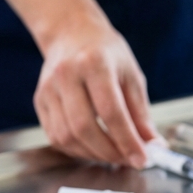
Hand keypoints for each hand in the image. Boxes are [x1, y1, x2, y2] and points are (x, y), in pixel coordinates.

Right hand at [33, 13, 156, 167]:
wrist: (71, 32)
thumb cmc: (106, 52)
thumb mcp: (131, 75)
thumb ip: (140, 112)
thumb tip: (153, 145)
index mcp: (94, 63)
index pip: (111, 112)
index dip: (127, 140)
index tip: (142, 159)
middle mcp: (66, 75)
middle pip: (85, 128)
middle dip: (109, 152)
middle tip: (129, 160)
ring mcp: (48, 89)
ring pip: (67, 136)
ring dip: (93, 154)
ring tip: (114, 155)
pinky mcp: (39, 101)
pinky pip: (55, 136)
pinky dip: (77, 149)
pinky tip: (94, 148)